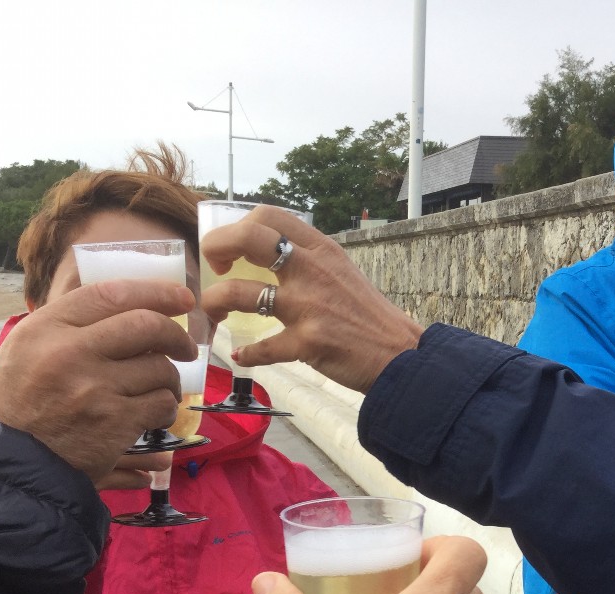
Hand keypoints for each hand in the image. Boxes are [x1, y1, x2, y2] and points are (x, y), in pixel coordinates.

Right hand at [0, 280, 196, 484]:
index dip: (156, 291)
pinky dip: (166, 408)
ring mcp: (94, 388)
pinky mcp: (114, 423)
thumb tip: (134, 305)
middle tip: (184, 348)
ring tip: (161, 388)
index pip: (112, 294)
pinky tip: (155, 414)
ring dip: (170, 379)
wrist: (7, 459)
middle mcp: (70, 352)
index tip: (182, 298)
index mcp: (46, 327)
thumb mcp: (28, 347)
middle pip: (147, 326)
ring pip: (160, 368)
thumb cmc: (18, 400)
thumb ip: (73, 324)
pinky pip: (161, 404)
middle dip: (176, 335)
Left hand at [198, 206, 421, 392]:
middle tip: (215, 270)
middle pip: (247, 238)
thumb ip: (307, 260)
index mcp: (320, 249)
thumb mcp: (340, 271)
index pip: (267, 215)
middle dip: (216, 249)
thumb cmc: (368, 315)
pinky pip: (261, 348)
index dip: (236, 227)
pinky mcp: (308, 342)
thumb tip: (266, 256)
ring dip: (215, 303)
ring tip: (215, 313)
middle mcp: (312, 270)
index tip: (232, 251)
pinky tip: (243, 356)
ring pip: (240, 294)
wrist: (399, 354)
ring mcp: (308, 306)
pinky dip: (247, 354)